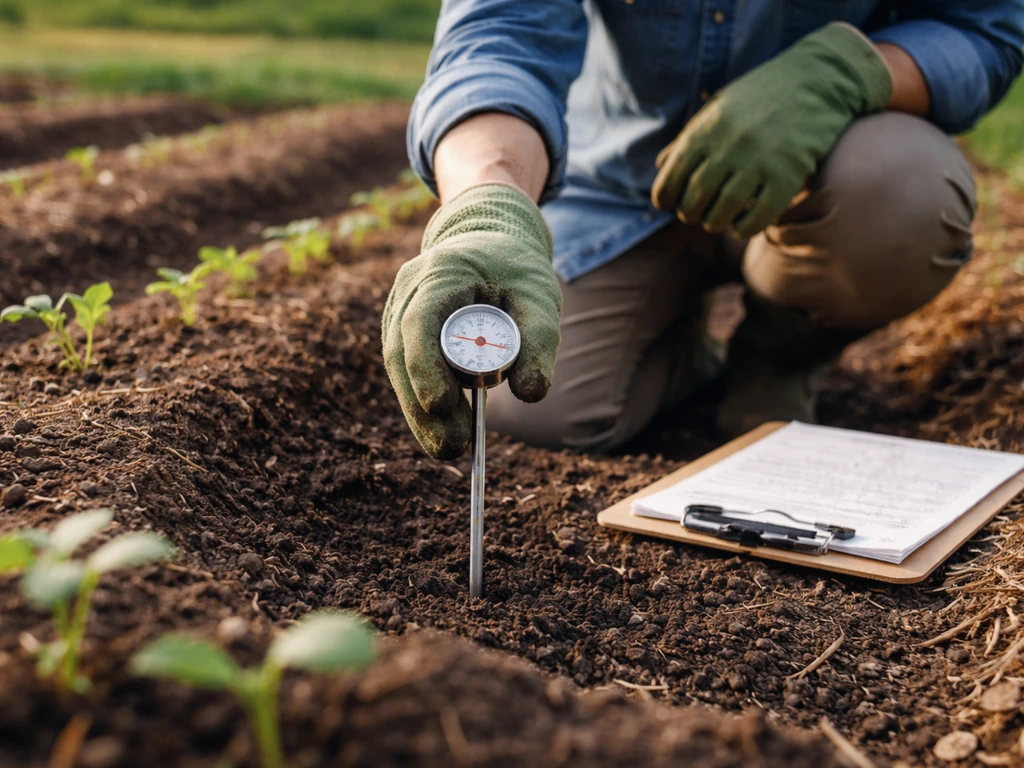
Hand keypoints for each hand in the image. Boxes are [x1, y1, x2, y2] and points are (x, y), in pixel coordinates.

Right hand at [382, 183, 561, 458]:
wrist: (489, 243)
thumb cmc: (516, 270)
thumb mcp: (539, 296)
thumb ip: (540, 340)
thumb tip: (531, 394)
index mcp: (440, 272)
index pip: (419, 322)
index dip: (425, 365)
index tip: (441, 406)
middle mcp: (408, 291)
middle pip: (401, 353)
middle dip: (422, 405)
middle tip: (452, 448)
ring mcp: (399, 311)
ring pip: (399, 367)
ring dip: (420, 413)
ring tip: (450, 449)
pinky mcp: (403, 332)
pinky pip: (407, 370)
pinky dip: (423, 402)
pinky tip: (443, 433)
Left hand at [652, 23, 891, 237]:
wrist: (817, 79)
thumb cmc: (761, 94)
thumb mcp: (718, 107)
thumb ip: (690, 137)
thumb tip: (661, 166)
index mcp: (708, 128)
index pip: (673, 174)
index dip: (663, 195)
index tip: (665, 203)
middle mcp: (730, 145)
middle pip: (696, 196)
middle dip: (688, 212)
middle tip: (692, 214)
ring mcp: (760, 161)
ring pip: (724, 209)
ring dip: (713, 222)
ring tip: (714, 221)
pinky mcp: (788, 175)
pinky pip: (760, 215)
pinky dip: (745, 228)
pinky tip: (741, 227)